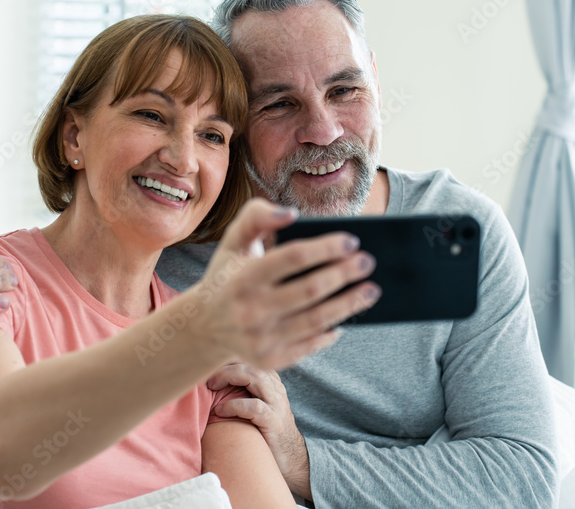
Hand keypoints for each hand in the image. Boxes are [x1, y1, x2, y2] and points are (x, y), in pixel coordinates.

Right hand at [185, 198, 380, 370]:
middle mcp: (251, 309)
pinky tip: (347, 316)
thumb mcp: (233, 241)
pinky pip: (310, 345)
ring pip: (316, 321)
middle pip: (310, 290)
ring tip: (371, 290)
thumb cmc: (228, 275)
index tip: (352, 240)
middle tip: (368, 263)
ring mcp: (260, 338)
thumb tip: (292, 214)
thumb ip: (256, 216)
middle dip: (345, 274)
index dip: (326, 248)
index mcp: (244, 276)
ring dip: (349, 304)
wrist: (202, 326)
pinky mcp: (270, 359)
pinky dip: (332, 331)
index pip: (293, 257)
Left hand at [208, 364, 312, 499]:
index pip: (254, 358)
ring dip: (230, 377)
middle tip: (208, 376)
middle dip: (228, 365)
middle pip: (254, 363)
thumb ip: (244, 392)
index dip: (233, 356)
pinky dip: (234, 405)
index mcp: (272, 384)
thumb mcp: (257, 408)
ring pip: (257, 378)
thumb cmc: (266, 433)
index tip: (212, 360)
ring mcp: (277, 406)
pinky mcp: (274, 424)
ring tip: (212, 386)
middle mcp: (276, 391)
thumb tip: (211, 381)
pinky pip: (254, 407)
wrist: (292, 460)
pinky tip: (220, 411)